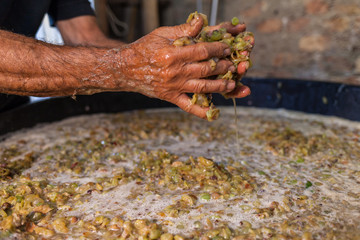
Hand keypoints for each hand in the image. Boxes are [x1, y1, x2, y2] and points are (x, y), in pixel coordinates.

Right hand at [115, 15, 249, 118]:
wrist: (125, 69)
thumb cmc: (144, 48)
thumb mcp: (161, 34)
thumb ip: (183, 30)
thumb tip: (201, 21)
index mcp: (173, 53)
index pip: (202, 51)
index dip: (218, 49)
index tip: (227, 48)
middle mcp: (175, 71)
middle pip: (206, 69)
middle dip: (224, 66)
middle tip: (235, 65)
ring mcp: (174, 86)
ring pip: (203, 87)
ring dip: (220, 86)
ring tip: (232, 84)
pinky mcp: (171, 97)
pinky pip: (189, 106)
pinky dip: (202, 112)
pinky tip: (214, 114)